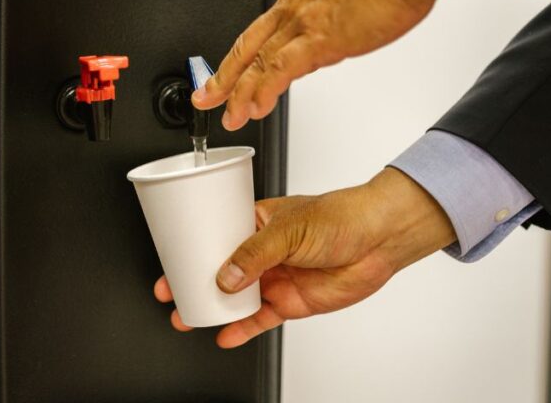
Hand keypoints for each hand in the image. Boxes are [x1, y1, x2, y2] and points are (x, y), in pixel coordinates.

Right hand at [153, 167, 455, 347]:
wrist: (380, 239)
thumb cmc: (342, 216)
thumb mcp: (290, 229)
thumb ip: (255, 254)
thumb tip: (226, 276)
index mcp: (257, 223)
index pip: (215, 236)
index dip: (191, 249)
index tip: (171, 260)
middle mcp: (264, 252)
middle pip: (221, 270)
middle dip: (194, 282)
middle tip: (172, 293)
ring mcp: (276, 277)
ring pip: (236, 297)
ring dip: (213, 308)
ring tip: (189, 317)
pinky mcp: (291, 302)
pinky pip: (260, 318)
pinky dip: (242, 328)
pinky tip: (226, 334)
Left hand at [193, 0, 441, 130]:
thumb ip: (334, 17)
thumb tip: (335, 35)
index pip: (262, 33)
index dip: (246, 58)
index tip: (238, 75)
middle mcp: (293, 8)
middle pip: (248, 46)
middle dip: (224, 76)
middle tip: (208, 98)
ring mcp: (303, 24)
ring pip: (257, 61)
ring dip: (239, 93)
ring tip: (230, 116)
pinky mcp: (319, 40)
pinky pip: (279, 69)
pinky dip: (264, 90)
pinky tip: (257, 107)